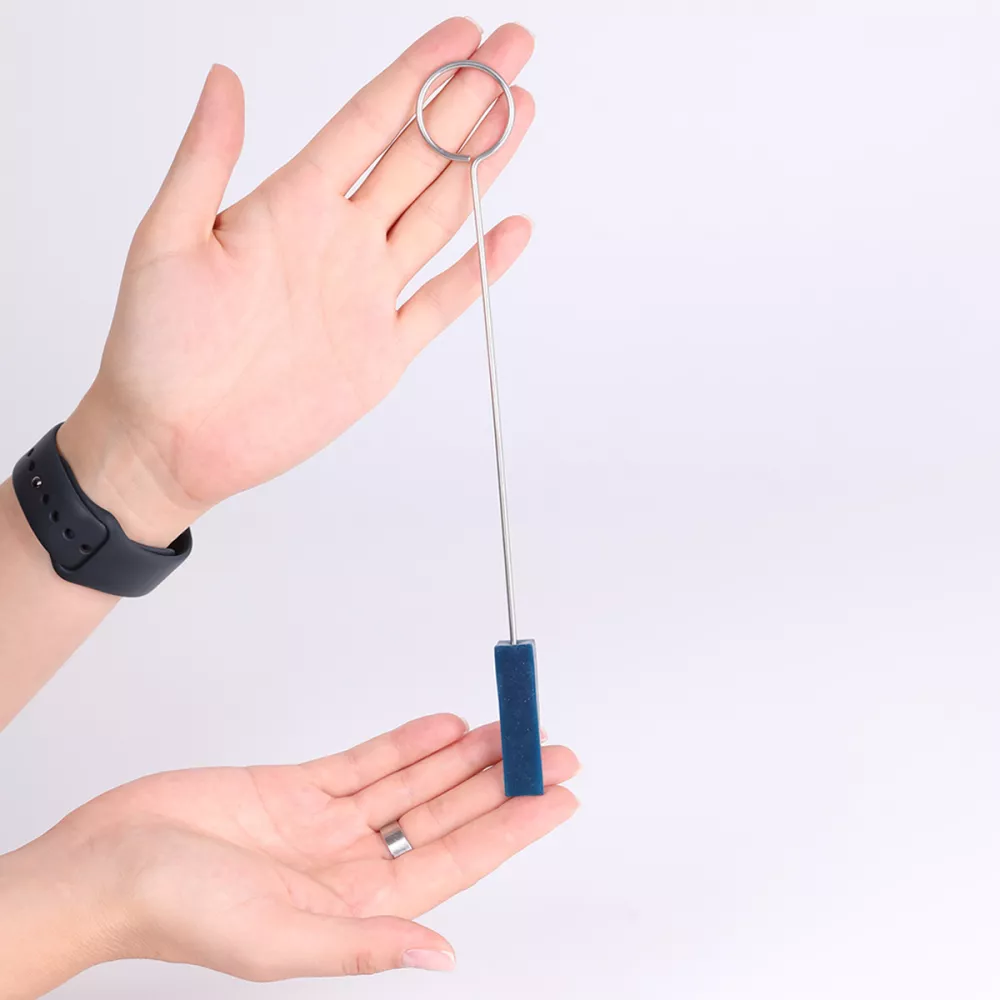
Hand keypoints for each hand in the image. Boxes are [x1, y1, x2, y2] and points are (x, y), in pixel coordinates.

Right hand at [1, 715, 577, 990]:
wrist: (106, 864)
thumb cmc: (174, 911)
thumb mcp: (277, 940)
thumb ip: (363, 944)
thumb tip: (439, 956)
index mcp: (355, 909)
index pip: (457, 861)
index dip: (513, 828)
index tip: (558, 797)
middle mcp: (350, 865)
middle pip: (445, 815)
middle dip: (502, 782)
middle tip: (552, 750)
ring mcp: (326, 824)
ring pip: (413, 782)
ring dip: (462, 757)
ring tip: (510, 730)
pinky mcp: (297, 788)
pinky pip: (366, 761)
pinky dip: (406, 744)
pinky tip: (443, 728)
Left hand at [57, 19, 535, 545]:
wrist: (175, 438)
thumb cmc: (156, 345)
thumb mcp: (166, 239)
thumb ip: (205, 160)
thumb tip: (224, 78)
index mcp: (291, 204)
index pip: (368, 122)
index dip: (417, 75)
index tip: (462, 34)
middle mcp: (338, 240)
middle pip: (418, 156)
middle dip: (469, 101)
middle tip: (513, 50)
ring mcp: (366, 294)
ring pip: (439, 215)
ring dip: (480, 165)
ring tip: (519, 112)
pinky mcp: (382, 351)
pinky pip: (443, 301)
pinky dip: (479, 268)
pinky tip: (508, 228)